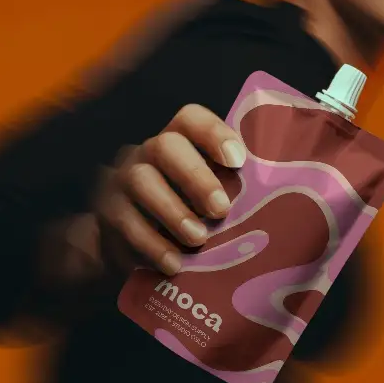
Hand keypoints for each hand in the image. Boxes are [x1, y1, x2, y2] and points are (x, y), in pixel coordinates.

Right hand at [96, 104, 245, 275]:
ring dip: (173, 212)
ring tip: (198, 239)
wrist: (131, 243)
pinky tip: (174, 263)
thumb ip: (231, 192)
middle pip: (166, 146)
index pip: (190, 119)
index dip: (213, 133)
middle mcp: (147, 153)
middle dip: (196, 177)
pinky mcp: (108, 214)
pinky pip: (127, 224)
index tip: (238, 161)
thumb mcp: (205, 195)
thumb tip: (275, 210)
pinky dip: (152, 245)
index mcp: (177, 141)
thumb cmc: (185, 213)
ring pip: (142, 182)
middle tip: (221, 209)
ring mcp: (123, 181)